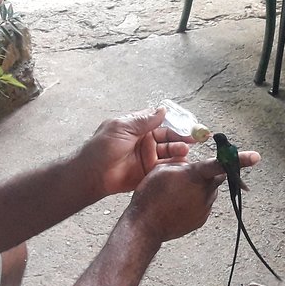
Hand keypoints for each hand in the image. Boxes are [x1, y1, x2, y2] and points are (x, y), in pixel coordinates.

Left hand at [78, 107, 195, 196]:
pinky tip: (181, 165)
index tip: (189, 125)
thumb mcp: (122, 128)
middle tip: (192, 140)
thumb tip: (162, 110)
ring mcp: (147, 158)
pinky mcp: (148, 173)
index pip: (162, 123)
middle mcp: (145, 142)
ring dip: (179, 152)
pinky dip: (174, 167)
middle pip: (169, 139)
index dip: (176, 124)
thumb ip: (144, 120)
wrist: (92, 175)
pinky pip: (164, 168)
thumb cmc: (101, 148)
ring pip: (169, 153)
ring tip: (185, 153)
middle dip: (181, 139)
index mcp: (138, 128)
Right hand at [124, 151, 260, 242]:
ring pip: (208, 192)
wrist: (145, 226)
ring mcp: (204, 207)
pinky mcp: (202, 219)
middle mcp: (204, 192)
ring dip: (198, 189)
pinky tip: (177, 206)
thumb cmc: (150, 195)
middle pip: (215, 178)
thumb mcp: (162, 170)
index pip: (220, 164)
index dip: (240, 159)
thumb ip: (182, 165)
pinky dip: (194, 203)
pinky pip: (203, 206)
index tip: (256, 157)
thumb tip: (192, 168)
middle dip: (207, 175)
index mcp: (195, 175)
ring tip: (175, 195)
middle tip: (187, 178)